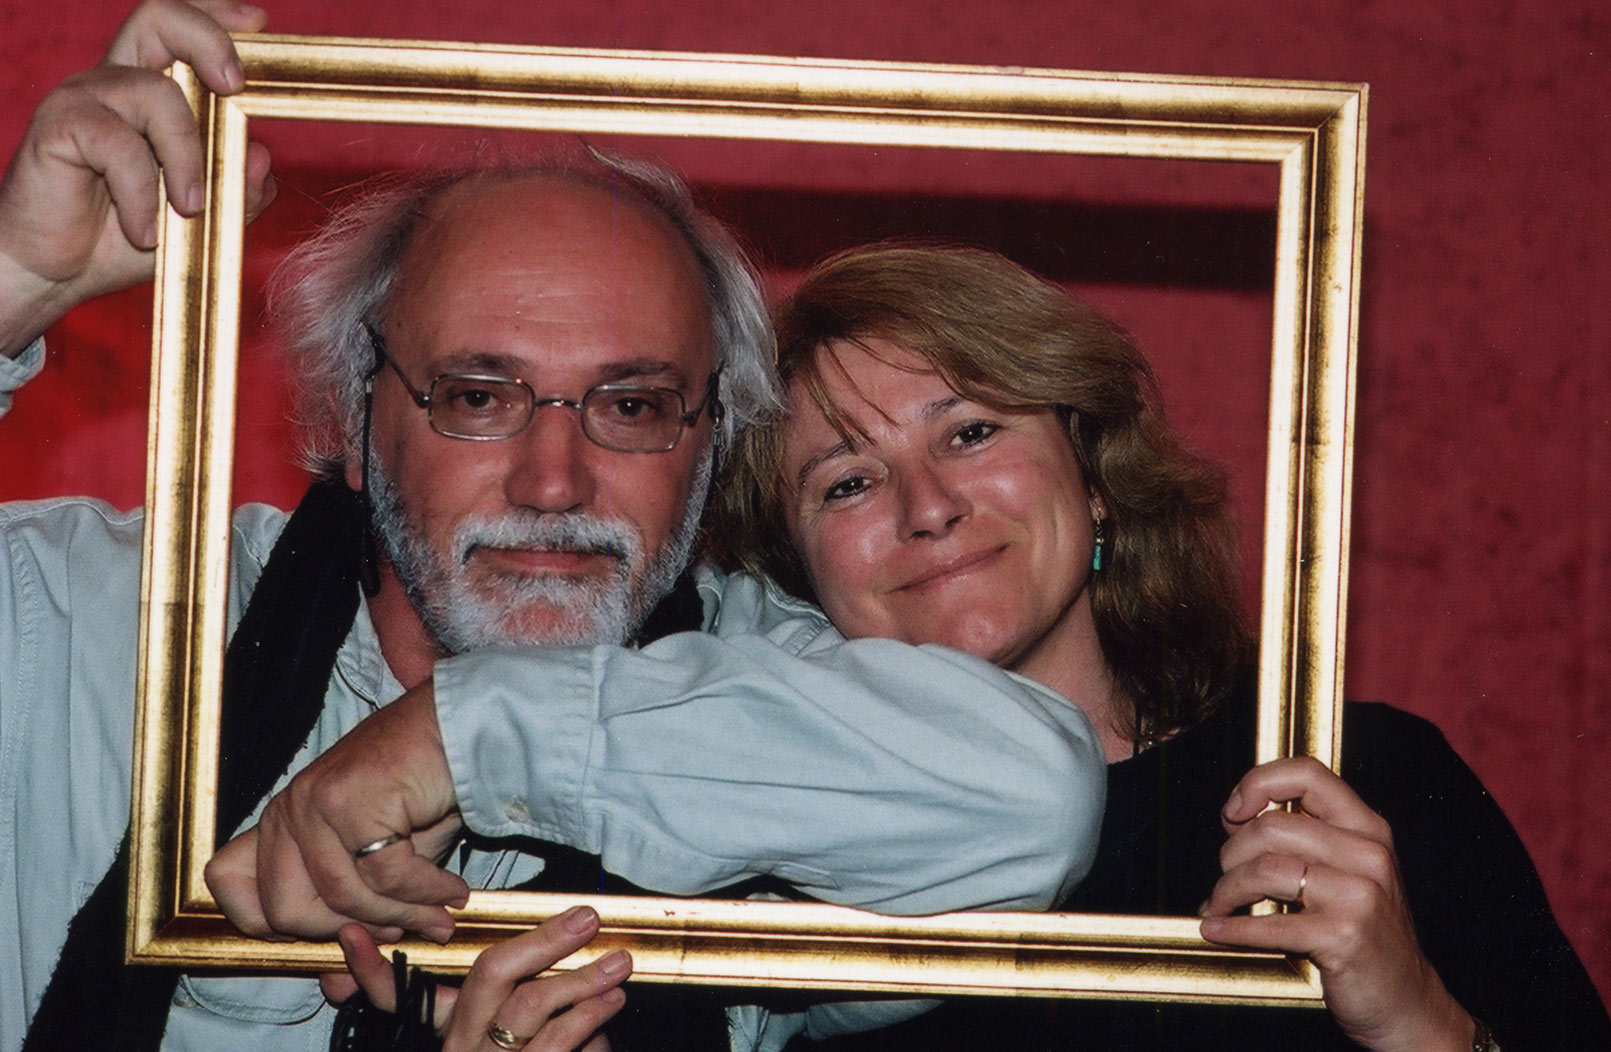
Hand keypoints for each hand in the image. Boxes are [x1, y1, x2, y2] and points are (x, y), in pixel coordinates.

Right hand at [0, 0, 276, 354]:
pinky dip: (143, 194)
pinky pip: (118, 144)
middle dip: (208, 40)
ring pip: (156, 94)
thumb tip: (261, 158)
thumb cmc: (127, 238)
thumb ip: (237, 190)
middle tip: (235, 86)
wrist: (59, 273)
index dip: (217, 18)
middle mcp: (117, 83)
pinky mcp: (59, 126)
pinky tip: (144, 231)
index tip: (258, 23)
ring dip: (186, 158)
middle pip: (158, 18)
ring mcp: (85, 99)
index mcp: (152, 92)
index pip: (180, 32)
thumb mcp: (202, 218)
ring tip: (188, 210)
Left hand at [206, 680, 470, 942]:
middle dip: (346, 932)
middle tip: (397, 930)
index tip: (335, 930)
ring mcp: (315, 802)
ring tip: (440, 915)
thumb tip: (337, 985)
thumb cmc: (424, 791)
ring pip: (342, 899)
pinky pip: (386, 878)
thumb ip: (356, 912)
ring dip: (403, 916)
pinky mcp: (352, 801)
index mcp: (281, 821)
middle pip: (284, 910)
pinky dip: (428, 894)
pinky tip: (453, 890)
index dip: (274, 924)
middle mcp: (288, 809)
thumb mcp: (381, 859)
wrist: (465, 731)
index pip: (229, 886)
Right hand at [321, 907, 628, 1051]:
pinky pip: (554, 1047)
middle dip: (542, 940)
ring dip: (580, 978)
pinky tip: (611, 1006)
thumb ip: (529, 1012)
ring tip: (618, 964)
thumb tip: (541, 970)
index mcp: (449, 1038)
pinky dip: (589, 1022)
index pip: (399, 996)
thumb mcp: (512, 1046)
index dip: (368, 970)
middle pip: (491, 977)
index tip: (349, 934)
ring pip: (528, 1008)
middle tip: (586, 917)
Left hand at [1198, 757, 1473, 1051]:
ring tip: (1218, 905)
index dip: (1258, 783)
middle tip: (1224, 876)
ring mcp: (1360, 895)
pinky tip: (1216, 929)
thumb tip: (1235, 816)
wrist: (1406, 999)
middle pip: (1272, 826)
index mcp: (1367, 828)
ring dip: (1226, 890)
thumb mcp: (1348, 871)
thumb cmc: (1364, 931)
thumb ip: (1303, 837)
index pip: (1308, 774)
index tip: (1233, 811)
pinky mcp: (1345, 937)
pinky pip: (1270, 923)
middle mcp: (1368, 854)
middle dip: (1231, 852)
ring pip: (1264, 870)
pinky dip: (1232, 927)